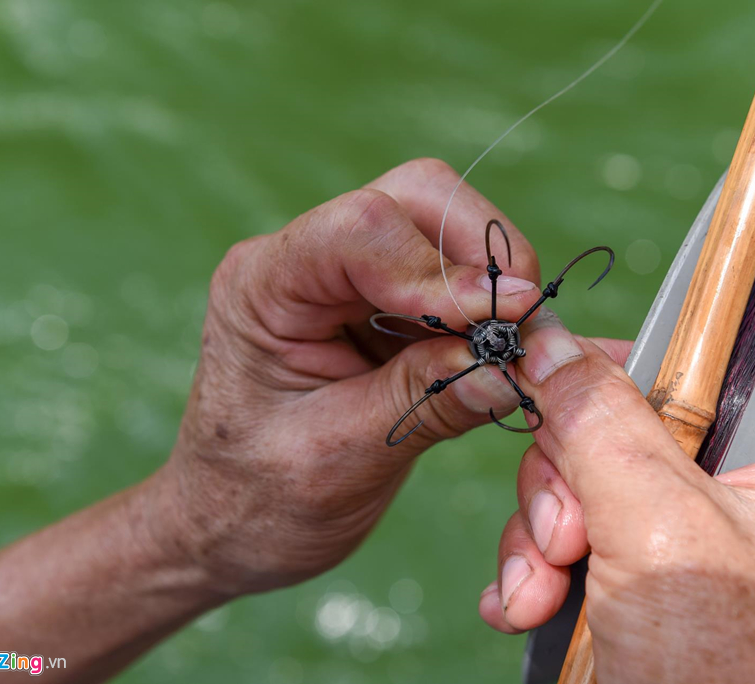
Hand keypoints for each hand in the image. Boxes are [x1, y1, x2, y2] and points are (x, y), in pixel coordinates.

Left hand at [151, 158, 546, 594]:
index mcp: (264, 286)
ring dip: (497, 282)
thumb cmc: (261, 499)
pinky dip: (492, 308)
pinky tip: (501, 356)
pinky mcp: (384, 301)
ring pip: (447, 226)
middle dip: (485, 258)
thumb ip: (425, 404)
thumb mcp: (341, 460)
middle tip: (524, 331)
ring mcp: (347, 274)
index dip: (440, 270)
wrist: (231, 523)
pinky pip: (456, 275)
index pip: (361, 229)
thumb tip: (511, 369)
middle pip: (416, 199)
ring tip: (517, 352)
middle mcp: (305, 260)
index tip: (504, 322)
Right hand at [479, 315, 754, 682]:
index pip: (696, 372)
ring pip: (601, 499)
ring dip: (544, 542)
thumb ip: (601, 421)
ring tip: (530, 596)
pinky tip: (520, 606)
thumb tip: (549, 341)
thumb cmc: (729, 679)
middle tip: (557, 543)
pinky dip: (551, 576)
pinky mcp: (677, 607)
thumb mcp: (656, 527)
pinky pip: (599, 555)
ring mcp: (723, 561)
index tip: (543, 390)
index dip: (611, 378)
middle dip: (567, 490)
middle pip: (633, 439)